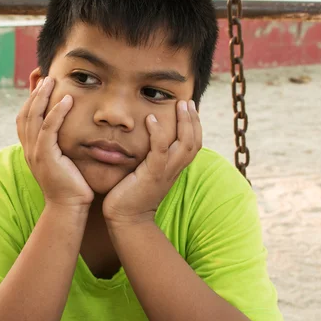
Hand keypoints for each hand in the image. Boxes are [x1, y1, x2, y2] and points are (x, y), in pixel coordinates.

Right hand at [16, 77, 93, 210]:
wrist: (68, 208)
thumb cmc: (72, 186)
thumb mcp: (64, 161)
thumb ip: (62, 145)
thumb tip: (73, 130)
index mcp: (31, 149)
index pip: (25, 117)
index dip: (31, 99)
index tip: (41, 84)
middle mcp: (29, 148)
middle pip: (25, 112)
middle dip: (35, 92)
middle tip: (45, 75)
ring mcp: (34, 152)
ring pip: (33, 116)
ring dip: (43, 96)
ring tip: (53, 81)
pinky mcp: (45, 156)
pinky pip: (48, 128)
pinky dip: (57, 112)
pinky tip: (67, 100)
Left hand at [103, 100, 201, 225]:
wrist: (125, 219)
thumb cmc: (130, 195)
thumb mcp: (144, 173)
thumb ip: (148, 159)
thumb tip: (142, 141)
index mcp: (174, 169)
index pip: (193, 145)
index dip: (194, 126)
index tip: (189, 108)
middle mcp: (174, 170)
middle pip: (194, 142)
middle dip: (193, 120)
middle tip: (187, 101)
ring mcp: (165, 173)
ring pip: (185, 144)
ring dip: (184, 122)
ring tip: (179, 104)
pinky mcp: (152, 175)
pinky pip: (160, 151)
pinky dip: (157, 134)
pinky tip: (151, 119)